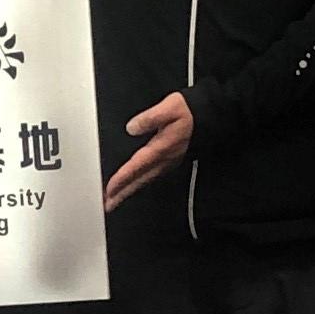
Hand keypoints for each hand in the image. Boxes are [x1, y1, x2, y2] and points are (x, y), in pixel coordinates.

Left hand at [102, 87, 195, 210]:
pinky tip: (133, 187)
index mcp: (160, 148)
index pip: (137, 166)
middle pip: (138, 180)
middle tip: (107, 205)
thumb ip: (149, 118)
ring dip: (129, 191)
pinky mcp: (170, 162)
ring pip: (144, 181)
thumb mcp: (169, 108)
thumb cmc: (188, 113)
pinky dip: (139, 185)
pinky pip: (151, 178)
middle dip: (122, 193)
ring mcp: (167, 163)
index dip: (122, 178)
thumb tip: (132, 127)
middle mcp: (163, 160)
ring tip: (115, 200)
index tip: (109, 188)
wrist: (207, 119)